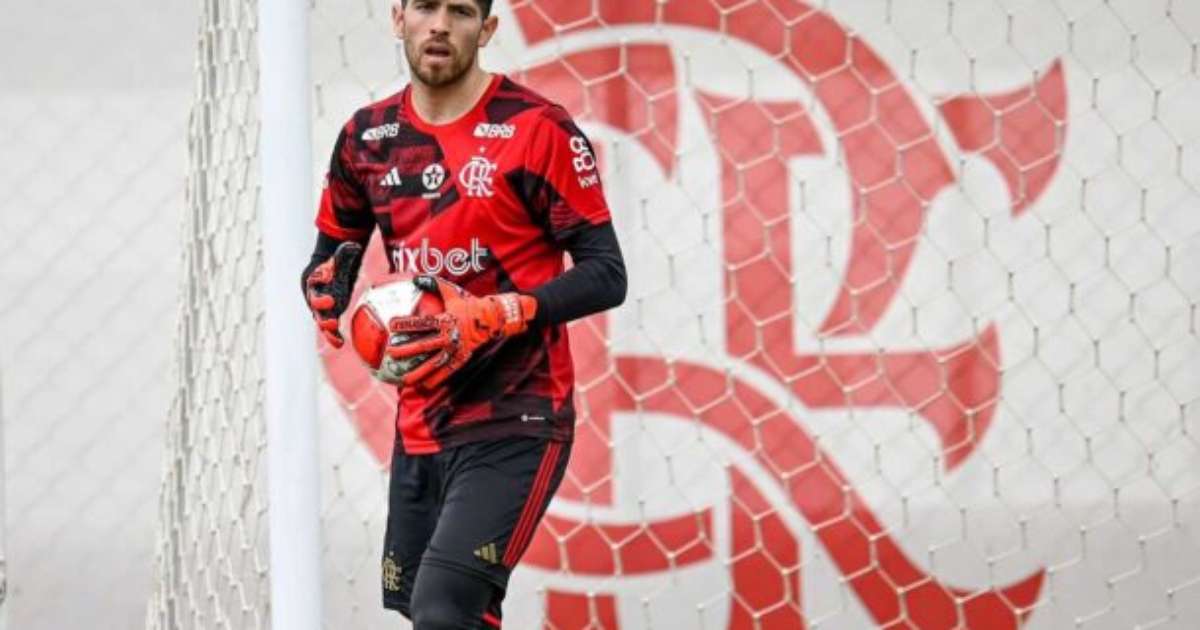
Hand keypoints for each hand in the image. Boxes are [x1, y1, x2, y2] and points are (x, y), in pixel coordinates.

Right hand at [303, 241, 363, 347]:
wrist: (333, 271)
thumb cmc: (336, 263)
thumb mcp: (341, 255)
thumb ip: (345, 252)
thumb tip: (354, 245)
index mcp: (313, 280)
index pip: (313, 284)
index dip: (319, 287)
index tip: (328, 288)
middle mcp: (314, 295)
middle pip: (315, 304)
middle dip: (321, 307)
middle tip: (330, 309)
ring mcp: (322, 306)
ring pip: (321, 319)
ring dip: (327, 327)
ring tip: (335, 334)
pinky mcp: (330, 314)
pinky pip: (329, 328)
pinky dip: (333, 336)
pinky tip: (340, 343)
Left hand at [386, 275, 537, 388]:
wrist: (492, 319)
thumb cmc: (469, 304)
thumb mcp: (452, 292)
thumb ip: (434, 284)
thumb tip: (416, 278)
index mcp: (445, 320)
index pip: (421, 323)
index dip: (406, 324)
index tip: (391, 325)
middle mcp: (449, 337)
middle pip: (423, 345)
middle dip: (405, 350)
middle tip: (390, 352)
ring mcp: (455, 350)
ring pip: (433, 363)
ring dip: (417, 372)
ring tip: (403, 378)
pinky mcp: (461, 359)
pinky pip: (446, 372)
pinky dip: (435, 380)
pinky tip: (423, 386)